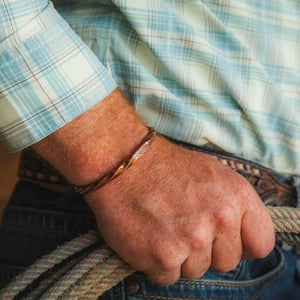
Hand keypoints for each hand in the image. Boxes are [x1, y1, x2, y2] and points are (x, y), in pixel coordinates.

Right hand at [85, 136, 274, 285]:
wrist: (124, 164)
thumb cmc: (165, 166)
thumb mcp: (212, 172)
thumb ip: (234, 205)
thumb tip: (242, 235)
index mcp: (236, 197)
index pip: (261, 243)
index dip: (244, 245)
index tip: (227, 241)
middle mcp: (219, 220)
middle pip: (228, 261)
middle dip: (207, 250)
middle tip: (183, 226)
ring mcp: (192, 240)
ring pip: (197, 270)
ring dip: (180, 256)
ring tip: (163, 227)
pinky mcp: (163, 257)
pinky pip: (169, 276)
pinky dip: (158, 263)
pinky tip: (149, 238)